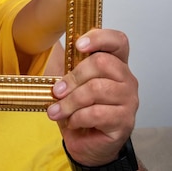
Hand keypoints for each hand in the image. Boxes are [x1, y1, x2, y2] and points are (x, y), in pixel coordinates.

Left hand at [46, 28, 138, 165]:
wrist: (81, 140)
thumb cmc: (75, 105)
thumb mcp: (64, 78)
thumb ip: (63, 60)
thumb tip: (48, 40)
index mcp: (114, 63)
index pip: (118, 41)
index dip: (99, 38)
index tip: (78, 44)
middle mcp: (126, 79)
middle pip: (103, 63)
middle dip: (73, 77)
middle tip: (56, 91)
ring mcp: (128, 100)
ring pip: (97, 89)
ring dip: (70, 101)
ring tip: (56, 111)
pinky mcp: (124, 121)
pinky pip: (97, 113)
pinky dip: (77, 117)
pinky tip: (72, 121)